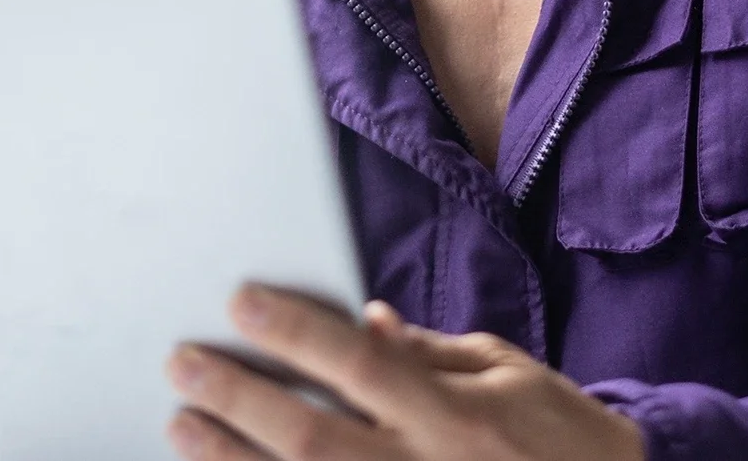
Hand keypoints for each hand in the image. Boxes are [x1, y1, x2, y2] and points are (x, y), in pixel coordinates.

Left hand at [164, 287, 643, 460]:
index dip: (294, 332)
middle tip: (184, 365)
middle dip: (238, 398)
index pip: (359, 364)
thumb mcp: (509, 374)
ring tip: (184, 426)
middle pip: (310, 437)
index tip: (241, 302)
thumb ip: (430, 352)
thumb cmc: (563, 438)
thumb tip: (363, 321)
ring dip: (233, 460)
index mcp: (456, 417)